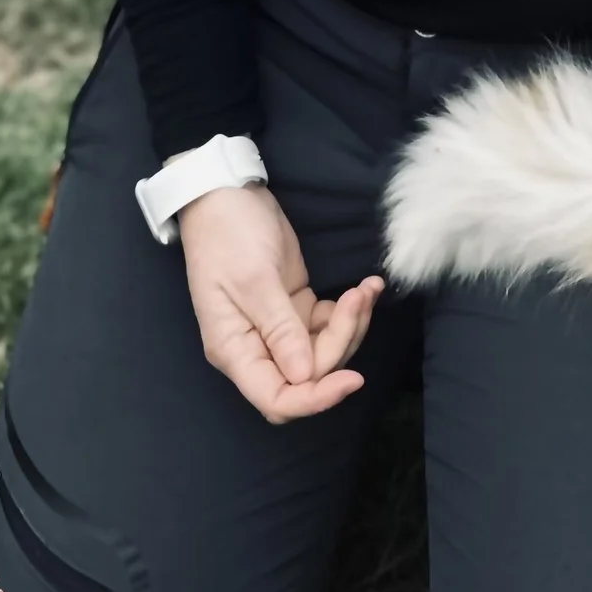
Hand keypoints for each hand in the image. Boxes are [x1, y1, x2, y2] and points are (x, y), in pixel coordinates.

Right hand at [178, 184, 381, 423]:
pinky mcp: (295, 306)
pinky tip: (365, 287)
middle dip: (340, 343)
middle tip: (358, 299)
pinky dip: (349, 311)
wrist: (225, 192)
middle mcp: (256, 348)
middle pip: (308, 375)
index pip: (276, 399)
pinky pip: (327, 325)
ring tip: (366, 288)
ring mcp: (277, 328)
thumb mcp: (254, 280)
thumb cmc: (228, 235)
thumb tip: (305, 377)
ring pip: (323, 351)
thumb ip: (280, 330)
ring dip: (351, 325)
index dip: (315, 399)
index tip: (352, 379)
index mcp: (235, 350)